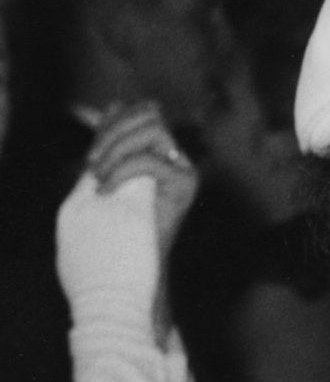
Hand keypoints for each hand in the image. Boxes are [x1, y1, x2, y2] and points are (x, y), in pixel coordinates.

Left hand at [85, 102, 198, 265]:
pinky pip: (150, 161)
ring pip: (153, 131)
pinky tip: (106, 189)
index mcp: (156, 154)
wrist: (130, 272)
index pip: (140, 115)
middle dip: (113, 131)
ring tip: (98, 174)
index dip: (114, 119)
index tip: (93, 144)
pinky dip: (121, 170)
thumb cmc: (114, 230)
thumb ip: (105, 147)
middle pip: (148, 117)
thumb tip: (101, 109)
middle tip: (92, 162)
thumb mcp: (103, 180)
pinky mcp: (185, 184)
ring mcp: (182, 169)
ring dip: (117, 148)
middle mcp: (174, 158)